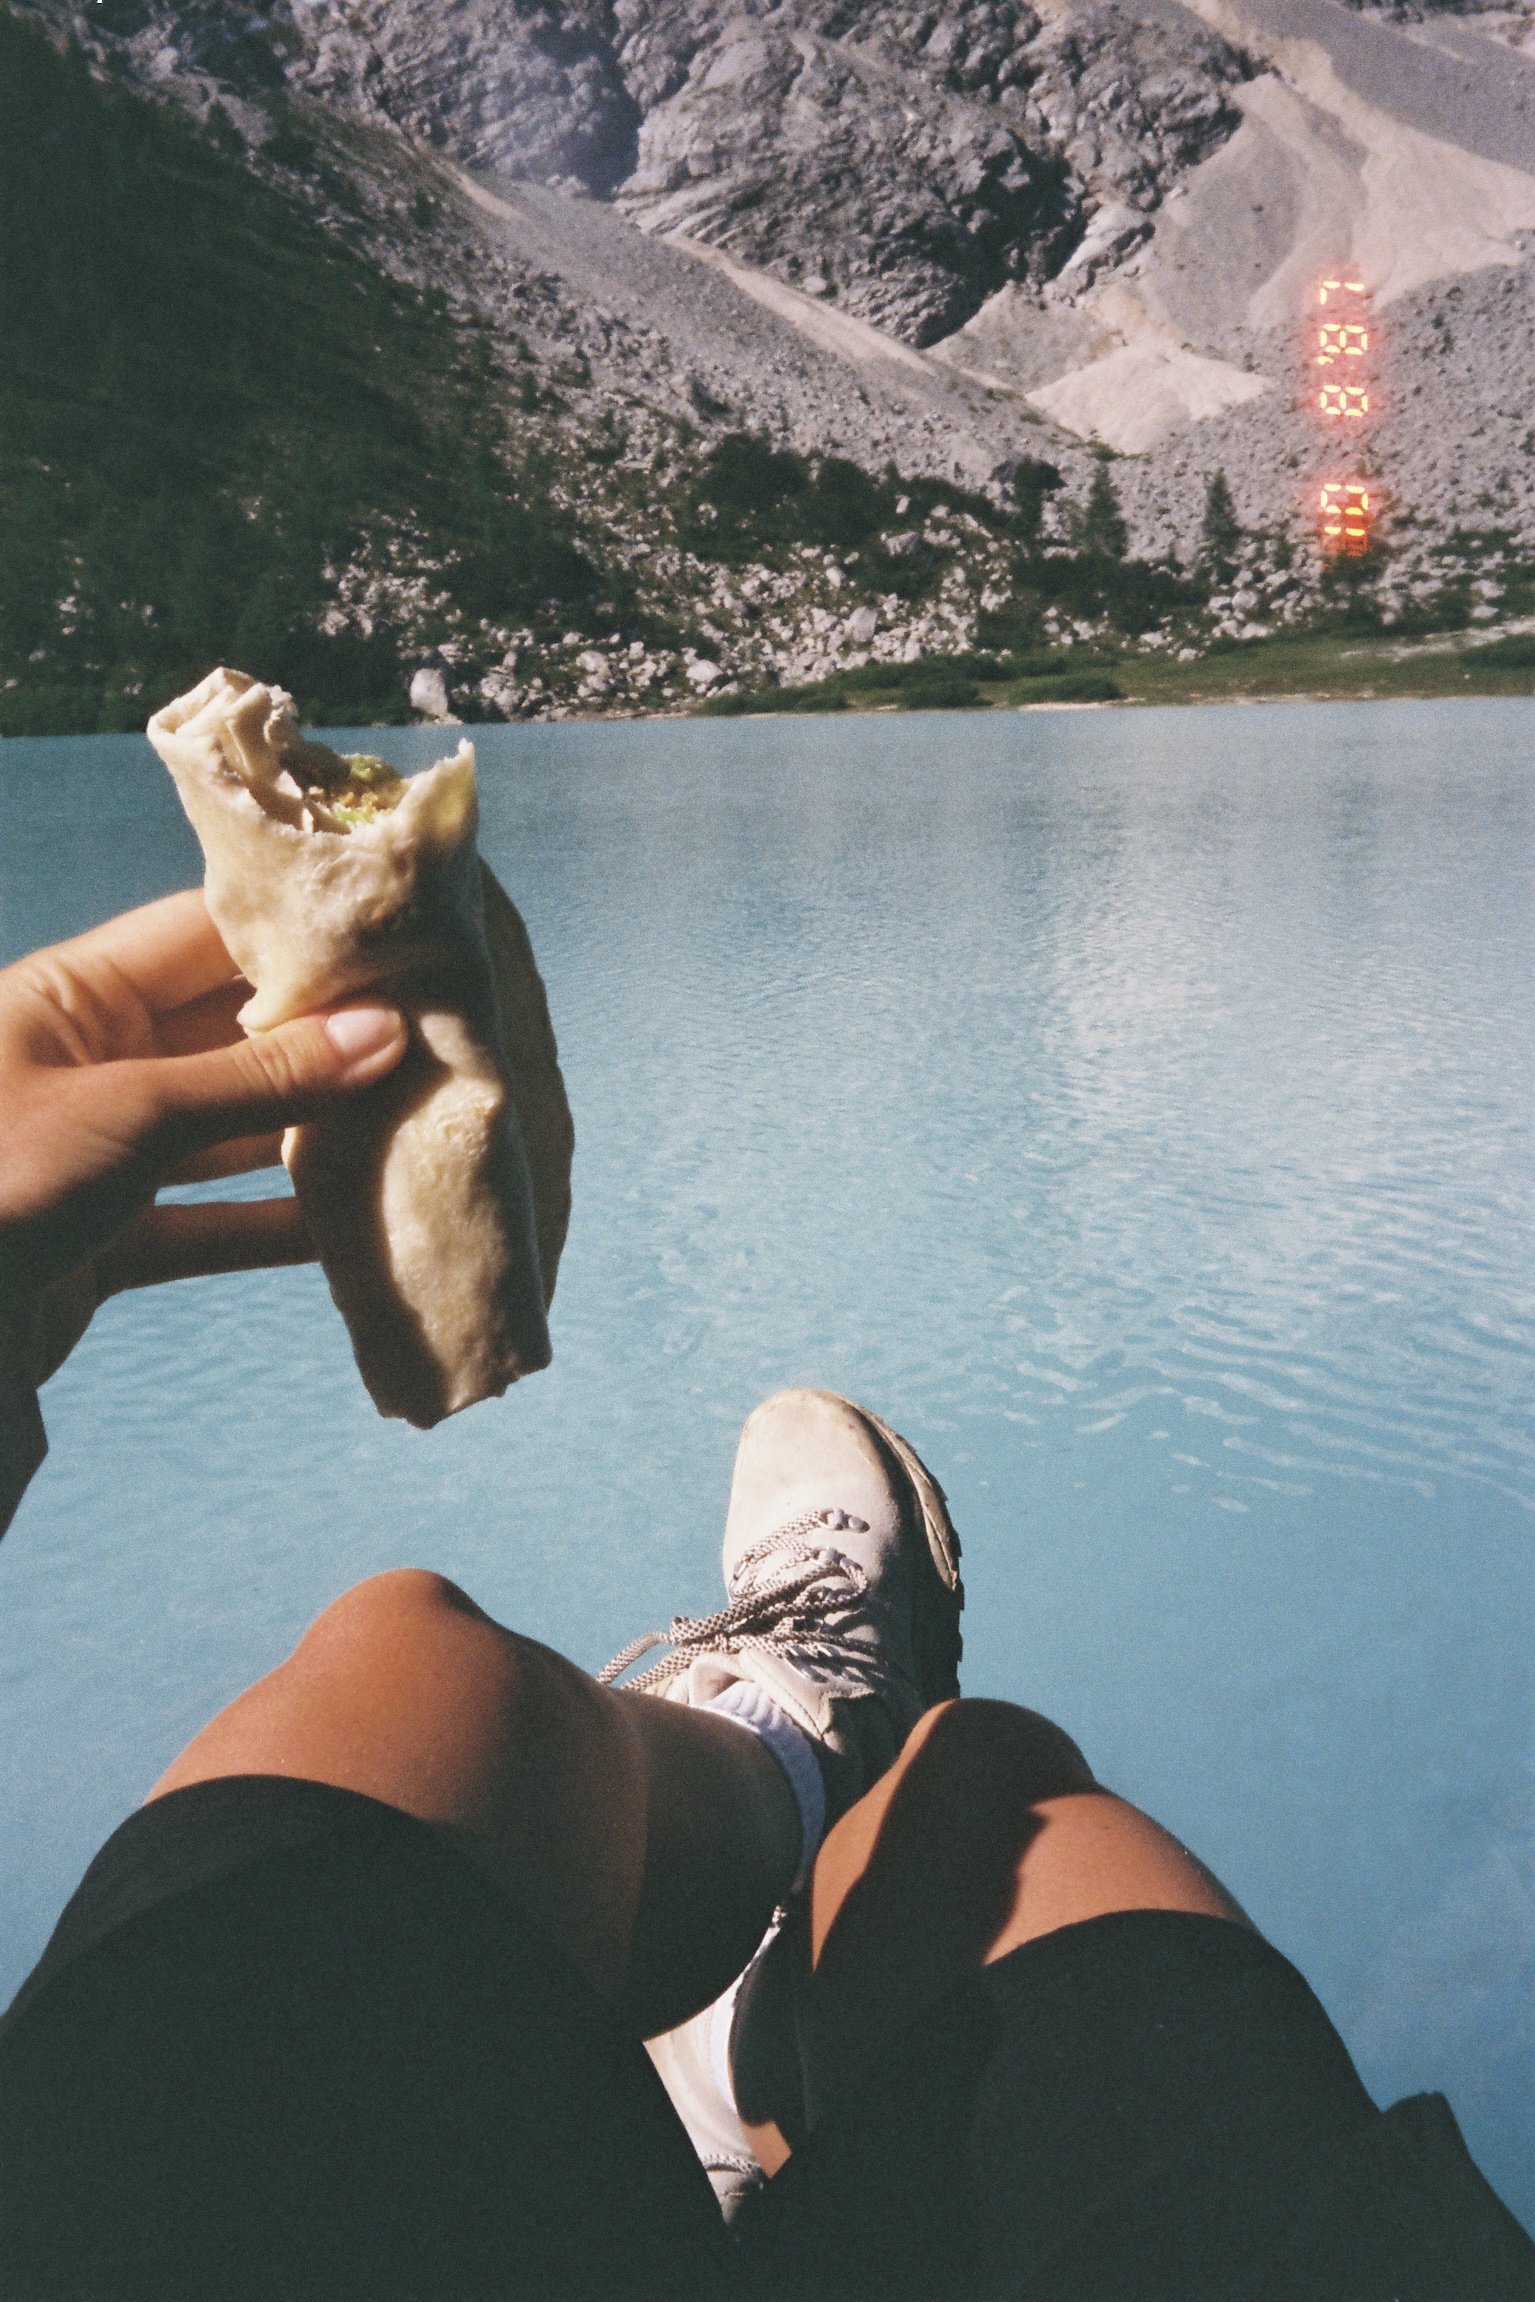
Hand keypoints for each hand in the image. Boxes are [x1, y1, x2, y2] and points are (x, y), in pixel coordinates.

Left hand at [0, 890, 406, 1383]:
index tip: (395, 937)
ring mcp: (98, 1151)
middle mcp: (88, 1061)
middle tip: (432, 1033)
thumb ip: (261, 1077)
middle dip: (322, 1039)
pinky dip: (269, 1225)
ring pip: (225, 1128)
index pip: (203, 935)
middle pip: (226, 1032)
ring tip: (409, 1123)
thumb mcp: (133, 1113)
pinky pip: (204, 1221)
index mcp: (73, 995)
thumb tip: (385, 1030)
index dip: (295, 934)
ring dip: (308, 1133)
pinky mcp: (104, 1237)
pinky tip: (346, 1228)